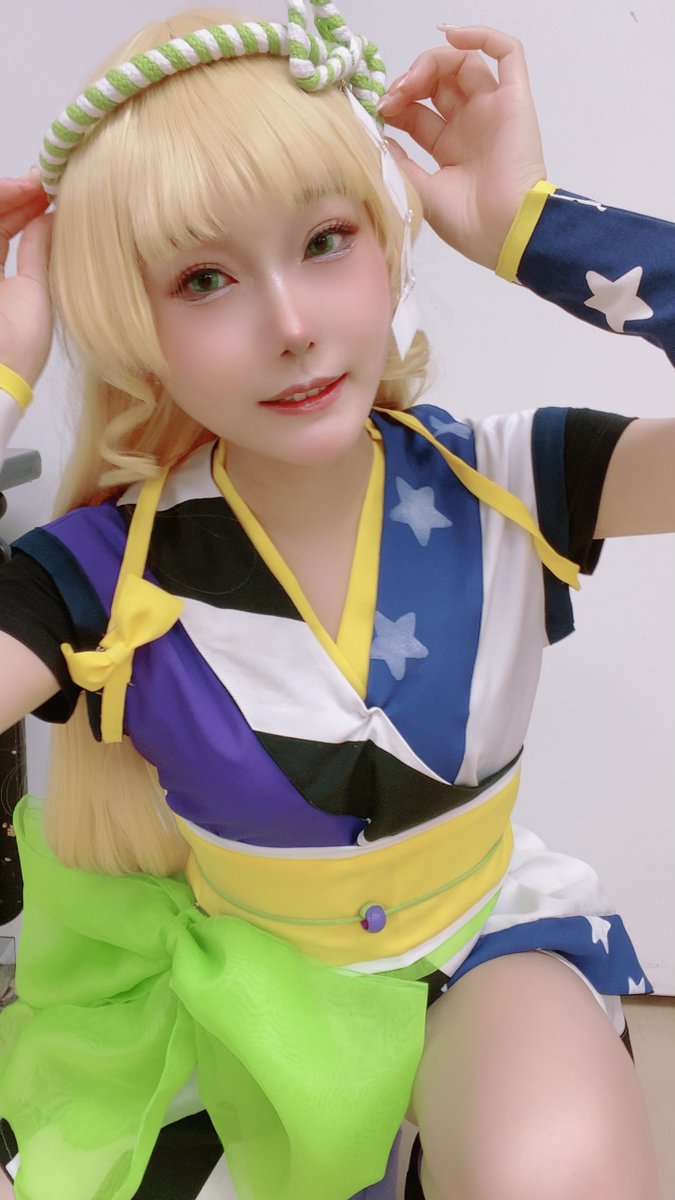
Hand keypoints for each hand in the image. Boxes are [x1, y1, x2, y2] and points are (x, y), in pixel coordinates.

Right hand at [0, 169, 52, 387]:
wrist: (0, 369)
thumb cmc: (21, 345)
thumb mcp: (38, 290)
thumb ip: (38, 251)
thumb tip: (51, 216)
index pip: (5, 231)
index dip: (24, 207)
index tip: (48, 189)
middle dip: (14, 194)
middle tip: (40, 179)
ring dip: (5, 194)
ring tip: (31, 184)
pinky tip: (16, 192)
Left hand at [378, 26, 546, 269]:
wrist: (504, 231)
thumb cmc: (467, 222)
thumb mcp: (420, 191)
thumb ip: (399, 161)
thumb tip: (376, 136)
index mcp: (450, 148)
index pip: (417, 110)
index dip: (396, 103)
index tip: (377, 110)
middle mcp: (471, 124)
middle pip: (437, 83)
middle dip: (409, 82)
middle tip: (392, 97)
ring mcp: (493, 109)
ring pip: (463, 63)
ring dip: (431, 62)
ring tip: (412, 81)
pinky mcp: (515, 99)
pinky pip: (507, 53)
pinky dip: (482, 36)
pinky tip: (452, 35)